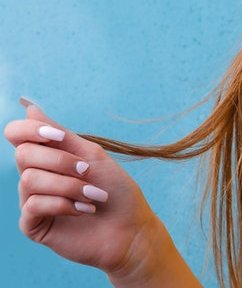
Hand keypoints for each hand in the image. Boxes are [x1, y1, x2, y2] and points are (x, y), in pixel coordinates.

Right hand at [4, 97, 158, 278]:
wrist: (130, 229)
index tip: (57, 136)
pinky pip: (33, 205)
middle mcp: (36, 177)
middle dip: (60, 160)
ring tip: (93, 196)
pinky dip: (63, 204)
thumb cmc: (116, 192)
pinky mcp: (33, 225)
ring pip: (29, 180)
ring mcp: (32, 201)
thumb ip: (61, 135)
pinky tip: (84, 210)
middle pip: (23, 154)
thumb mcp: (92, 156)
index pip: (17, 134)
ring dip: (69, 186)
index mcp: (48, 157)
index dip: (29, 129)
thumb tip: (30, 108)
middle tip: (87, 171)